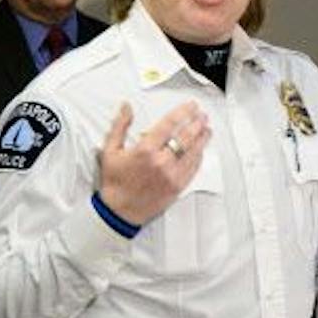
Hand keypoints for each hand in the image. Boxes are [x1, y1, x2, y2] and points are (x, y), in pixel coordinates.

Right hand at [97, 101, 208, 225]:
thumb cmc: (114, 183)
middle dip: (197, 123)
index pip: (170, 124)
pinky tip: (201, 150)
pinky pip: (194, 168)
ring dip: (203, 138)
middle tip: (202, 116)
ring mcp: (172, 175)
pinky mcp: (178, 186)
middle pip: (187, 136)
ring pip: (194, 152)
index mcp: (145, 150)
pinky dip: (199, 156)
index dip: (183, 112)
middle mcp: (161, 162)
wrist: (119, 211)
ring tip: (207, 129)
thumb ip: (120, 126)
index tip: (190, 106)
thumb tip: (126, 107)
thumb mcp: (110, 151)